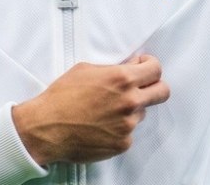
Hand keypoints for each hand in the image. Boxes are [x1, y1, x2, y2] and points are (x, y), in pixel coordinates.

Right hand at [11, 54, 169, 164]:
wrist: (47, 127)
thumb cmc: (61, 97)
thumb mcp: (85, 70)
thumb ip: (112, 69)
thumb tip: (128, 68)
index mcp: (121, 79)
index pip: (155, 69)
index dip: (151, 66)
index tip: (145, 67)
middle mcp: (130, 101)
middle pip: (162, 92)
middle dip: (155, 87)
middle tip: (142, 87)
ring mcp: (128, 124)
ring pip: (141, 113)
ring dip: (129, 110)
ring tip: (104, 110)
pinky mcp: (123, 143)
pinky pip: (128, 132)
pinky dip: (118, 128)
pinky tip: (100, 125)